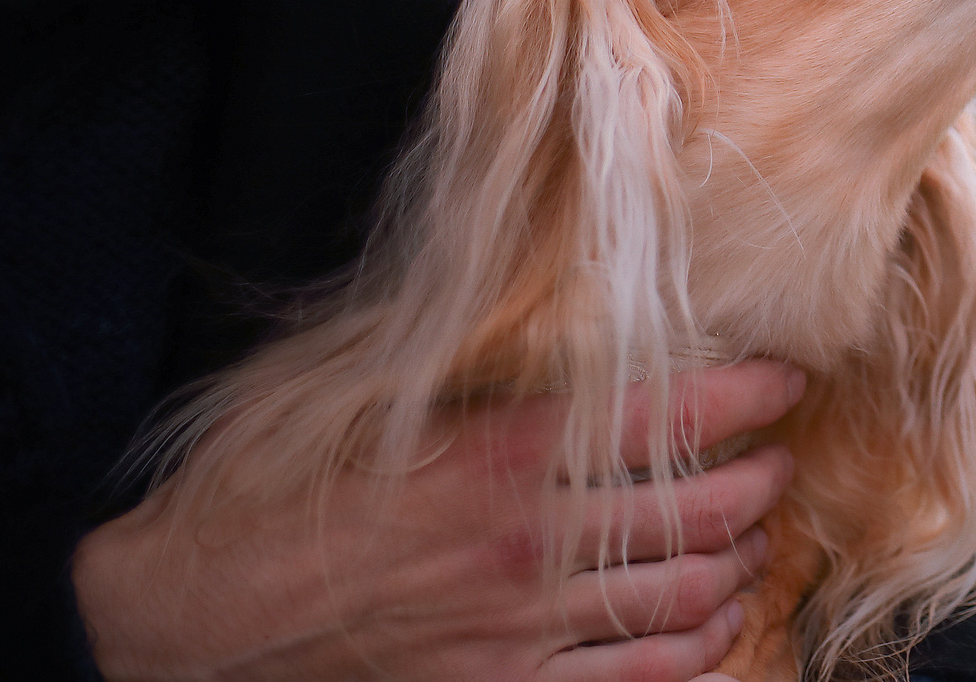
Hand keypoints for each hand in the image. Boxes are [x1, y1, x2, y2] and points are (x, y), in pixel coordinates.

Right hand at [73, 359, 802, 681]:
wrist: (188, 622)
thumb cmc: (271, 500)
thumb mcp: (377, 409)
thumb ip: (481, 379)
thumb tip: (565, 328)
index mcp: (502, 455)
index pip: (671, 414)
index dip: (749, 394)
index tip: (787, 377)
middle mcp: (529, 543)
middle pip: (699, 509)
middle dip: (762, 480)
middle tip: (782, 457)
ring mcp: (522, 629)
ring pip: (684, 596)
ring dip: (742, 561)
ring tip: (760, 535)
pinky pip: (636, 676)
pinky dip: (697, 649)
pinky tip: (717, 622)